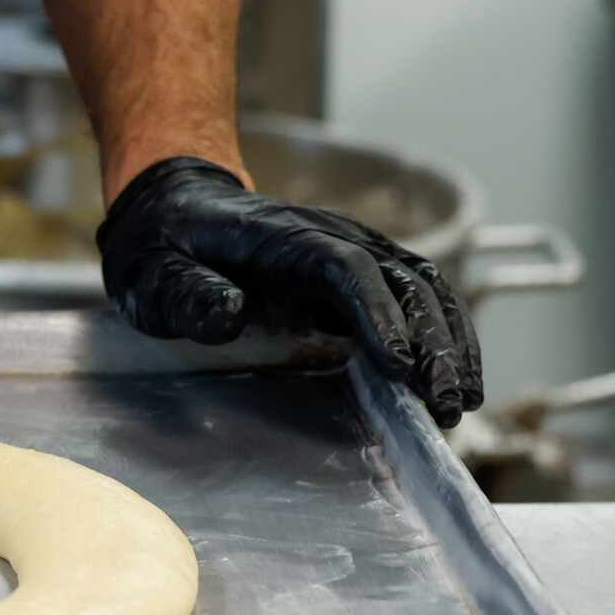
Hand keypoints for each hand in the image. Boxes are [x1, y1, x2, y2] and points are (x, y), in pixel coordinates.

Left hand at [96, 156, 484, 426]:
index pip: (347, 267)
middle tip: (447, 403)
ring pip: (423, 286)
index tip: (401, 367)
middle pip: (402, 278)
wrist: (173, 210)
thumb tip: (231, 313)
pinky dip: (444, 336)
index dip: (379, 314)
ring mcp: (352, 252)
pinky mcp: (359, 274)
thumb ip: (186, 294)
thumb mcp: (151, 274)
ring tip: (462, 402)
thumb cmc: (162, 246)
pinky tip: (454, 380)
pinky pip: (418, 298)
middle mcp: (331, 237)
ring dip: (451, 342)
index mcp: (282, 235)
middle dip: (434, 341)